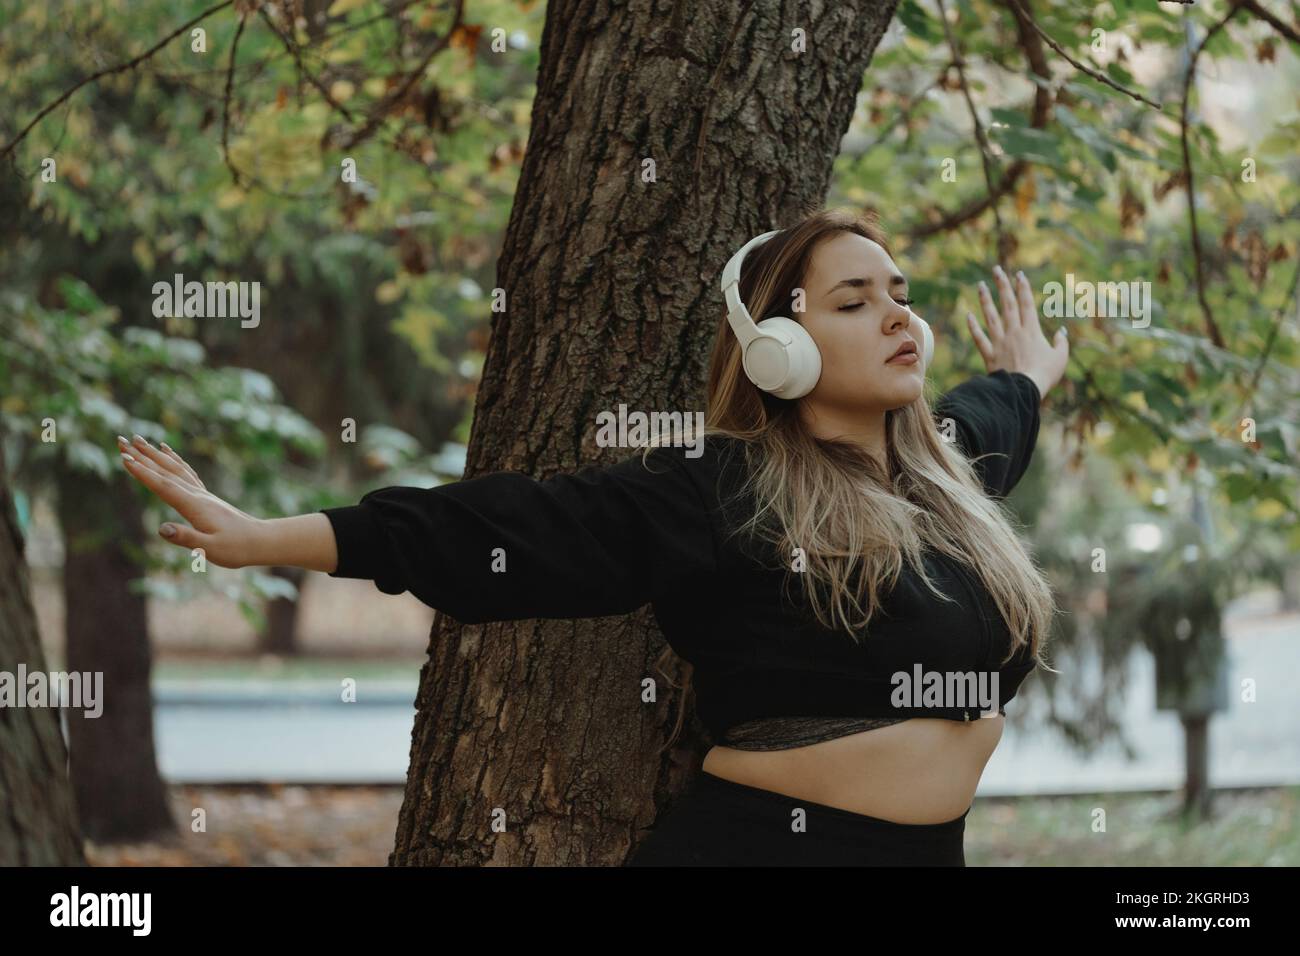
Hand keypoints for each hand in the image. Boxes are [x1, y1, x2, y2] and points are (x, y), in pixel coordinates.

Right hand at [117, 434, 265, 568]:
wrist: (260, 541)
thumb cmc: (236, 548)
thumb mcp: (210, 549)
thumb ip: (187, 539)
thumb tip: (162, 529)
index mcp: (194, 506)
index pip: (163, 486)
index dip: (143, 473)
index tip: (124, 458)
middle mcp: (197, 495)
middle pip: (165, 471)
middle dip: (141, 456)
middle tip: (120, 440)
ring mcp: (202, 494)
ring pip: (174, 469)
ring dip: (154, 454)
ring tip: (138, 440)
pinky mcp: (205, 497)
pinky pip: (185, 473)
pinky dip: (173, 461)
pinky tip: (167, 452)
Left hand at [967, 264, 1067, 400]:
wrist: (1023, 390)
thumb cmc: (1044, 375)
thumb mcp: (1060, 357)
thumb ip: (1061, 342)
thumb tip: (1061, 331)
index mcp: (1031, 330)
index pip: (1026, 304)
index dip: (1023, 288)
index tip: (1018, 274)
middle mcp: (1014, 332)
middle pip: (1007, 304)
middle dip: (1002, 285)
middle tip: (996, 269)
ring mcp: (1000, 342)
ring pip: (991, 316)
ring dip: (985, 300)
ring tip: (980, 285)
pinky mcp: (989, 355)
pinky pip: (979, 338)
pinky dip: (973, 327)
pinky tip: (968, 315)